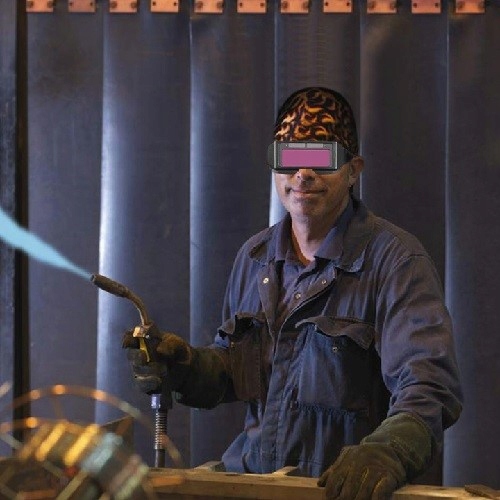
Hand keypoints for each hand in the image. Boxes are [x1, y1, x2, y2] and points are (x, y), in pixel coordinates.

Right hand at [122, 330, 192, 394]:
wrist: (185, 369)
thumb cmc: (177, 351)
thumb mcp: (177, 344)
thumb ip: (169, 345)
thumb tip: (159, 350)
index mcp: (144, 340)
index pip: (130, 338)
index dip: (128, 339)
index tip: (131, 341)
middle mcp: (138, 354)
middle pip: (131, 355)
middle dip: (136, 356)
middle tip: (144, 357)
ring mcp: (140, 370)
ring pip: (137, 370)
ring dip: (150, 370)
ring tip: (164, 369)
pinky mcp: (143, 384)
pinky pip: (141, 384)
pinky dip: (149, 382)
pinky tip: (159, 381)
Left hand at [317, 413, 432, 499]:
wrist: (391, 448)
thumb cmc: (365, 457)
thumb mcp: (347, 458)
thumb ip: (334, 470)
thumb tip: (320, 484)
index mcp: (348, 459)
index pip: (335, 480)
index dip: (331, 494)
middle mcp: (360, 463)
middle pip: (347, 491)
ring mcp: (375, 469)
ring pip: (362, 494)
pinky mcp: (389, 476)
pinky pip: (380, 492)